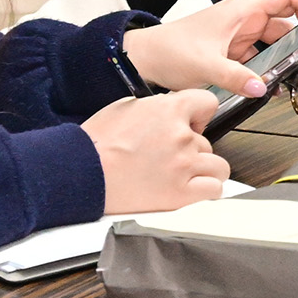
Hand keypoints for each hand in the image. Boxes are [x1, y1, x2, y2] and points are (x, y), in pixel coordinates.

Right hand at [82, 89, 229, 213]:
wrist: (80, 173)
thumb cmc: (95, 143)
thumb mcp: (125, 107)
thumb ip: (156, 107)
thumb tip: (170, 109)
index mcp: (169, 111)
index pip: (207, 104)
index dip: (199, 115)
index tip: (193, 123)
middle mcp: (181, 137)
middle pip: (207, 140)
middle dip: (192, 148)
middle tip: (169, 156)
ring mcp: (183, 166)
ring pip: (217, 165)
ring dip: (203, 169)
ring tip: (181, 173)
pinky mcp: (181, 193)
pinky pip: (214, 189)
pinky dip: (206, 189)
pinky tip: (191, 188)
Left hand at [121, 0, 297, 93]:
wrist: (144, 59)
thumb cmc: (168, 49)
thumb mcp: (204, 64)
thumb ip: (235, 77)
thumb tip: (260, 87)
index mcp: (242, 10)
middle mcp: (245, 20)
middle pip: (287, 20)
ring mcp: (240, 36)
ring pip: (276, 41)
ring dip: (286, 55)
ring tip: (294, 72)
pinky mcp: (234, 53)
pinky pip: (261, 58)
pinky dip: (270, 69)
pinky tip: (270, 84)